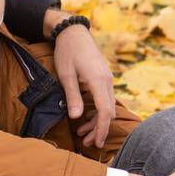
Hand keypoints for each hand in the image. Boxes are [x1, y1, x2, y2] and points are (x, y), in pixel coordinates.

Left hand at [47, 14, 114, 149]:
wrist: (73, 32)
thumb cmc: (67, 51)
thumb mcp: (66, 74)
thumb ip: (72, 96)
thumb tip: (76, 117)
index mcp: (98, 81)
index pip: (106, 111)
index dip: (102, 129)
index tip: (97, 142)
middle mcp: (107, 81)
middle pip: (108, 112)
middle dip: (99, 129)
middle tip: (88, 143)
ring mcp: (106, 79)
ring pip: (107, 106)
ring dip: (97, 122)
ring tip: (83, 134)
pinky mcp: (102, 78)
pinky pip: (104, 99)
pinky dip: (97, 111)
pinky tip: (85, 118)